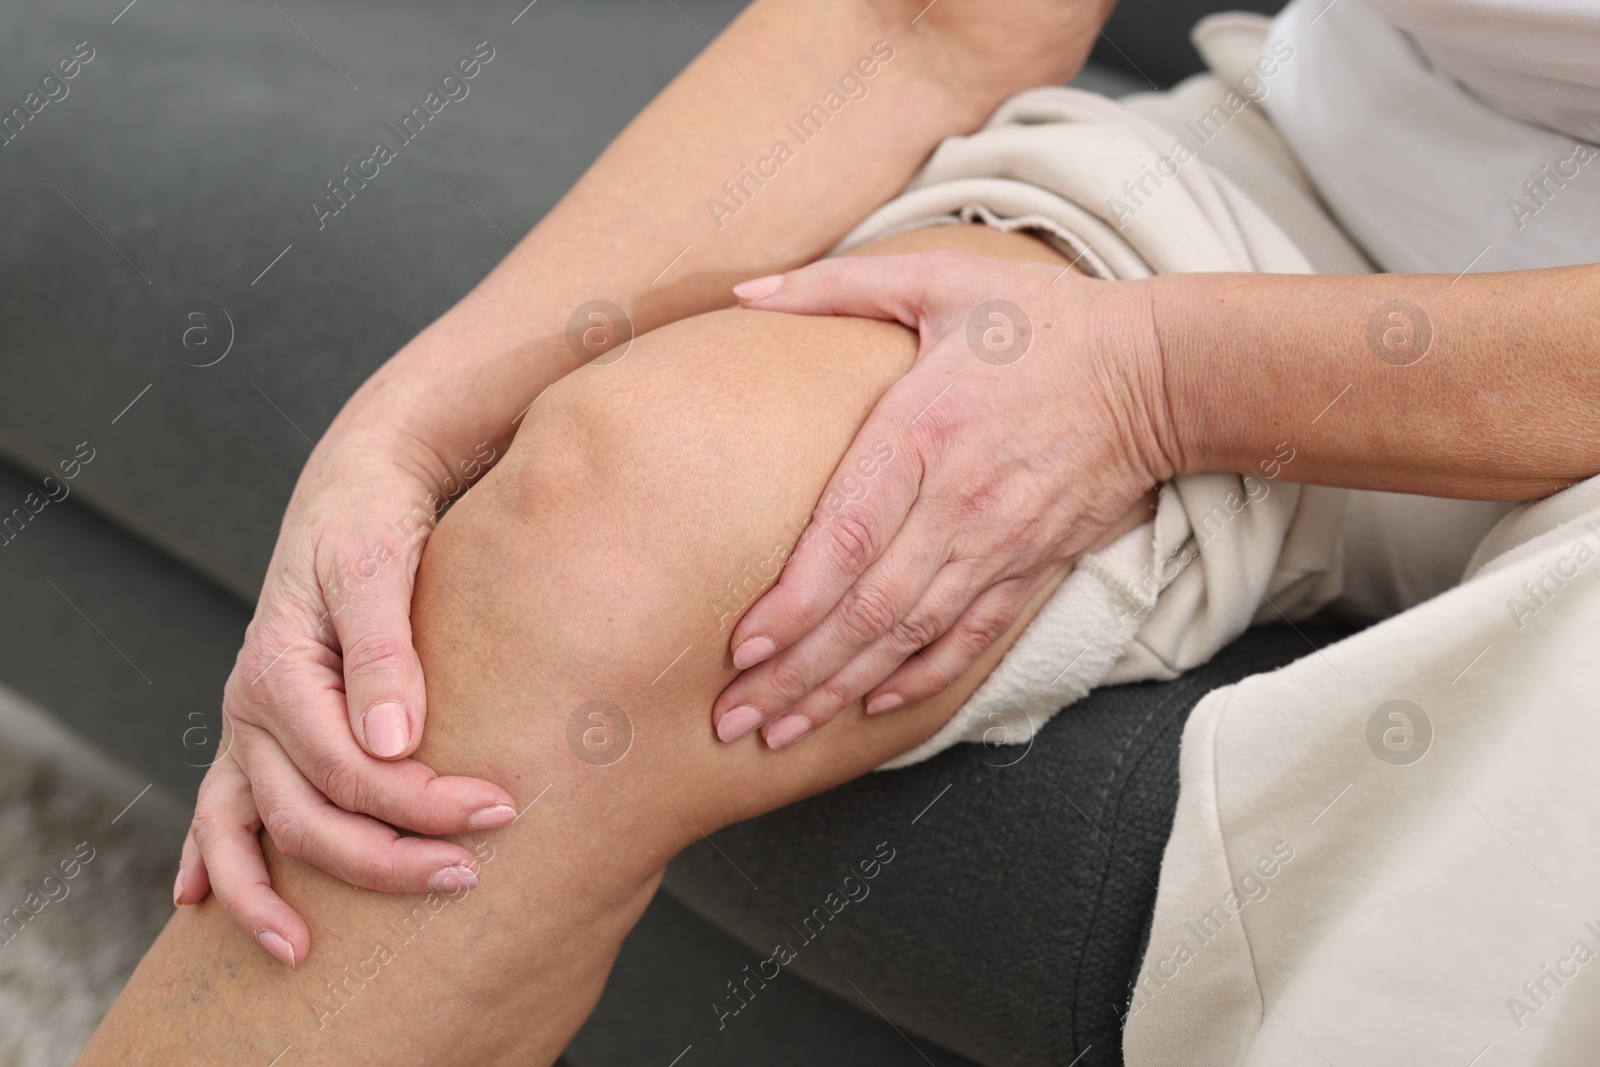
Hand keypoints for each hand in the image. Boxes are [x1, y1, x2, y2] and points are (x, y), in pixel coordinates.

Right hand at [174, 427, 516, 964]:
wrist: (355, 491)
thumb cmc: (374, 522)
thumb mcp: (380, 566)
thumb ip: (384, 652)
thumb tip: (393, 744)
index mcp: (279, 669)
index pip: (348, 768)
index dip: (420, 803)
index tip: (497, 810)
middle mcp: (251, 707)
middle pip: (306, 815)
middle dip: (386, 856)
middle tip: (469, 875)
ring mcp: (248, 726)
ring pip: (247, 829)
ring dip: (274, 894)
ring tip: (303, 952)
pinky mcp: (263, 732)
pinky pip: (219, 807)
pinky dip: (211, 857)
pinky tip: (199, 904)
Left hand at [712, 250, 1173, 747]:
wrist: (1157, 370)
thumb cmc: (1041, 320)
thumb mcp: (940, 278)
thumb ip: (838, 285)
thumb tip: (748, 292)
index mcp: (922, 431)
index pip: (846, 538)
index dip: (793, 603)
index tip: (741, 650)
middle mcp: (957, 502)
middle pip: (867, 609)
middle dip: (796, 673)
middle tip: (734, 720)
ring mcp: (999, 544)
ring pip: (910, 637)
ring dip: (842, 691)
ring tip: (782, 733)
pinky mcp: (1033, 567)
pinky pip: (971, 638)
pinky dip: (923, 680)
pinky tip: (874, 709)